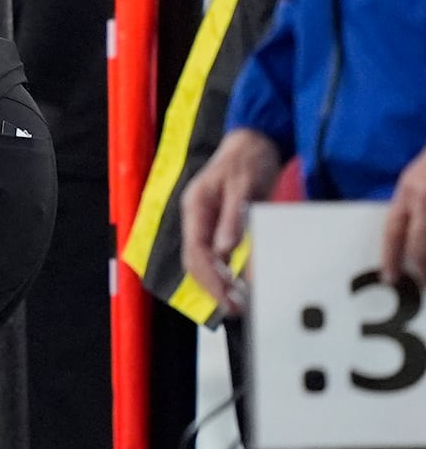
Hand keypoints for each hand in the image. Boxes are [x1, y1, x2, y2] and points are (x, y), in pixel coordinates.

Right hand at [180, 128, 283, 314]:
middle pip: (194, 260)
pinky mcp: (219, 223)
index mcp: (195, 206)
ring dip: (217, 282)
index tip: (227, 299)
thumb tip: (224, 250)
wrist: (254, 140)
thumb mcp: (243, 186)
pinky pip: (215, 253)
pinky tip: (238, 282)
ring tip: (238, 302)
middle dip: (212, 287)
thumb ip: (232, 217)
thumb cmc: (247, 158)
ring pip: (203, 259)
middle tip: (235, 309)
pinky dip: (224, 271)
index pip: (195, 251)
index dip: (210, 279)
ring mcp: (205, 220)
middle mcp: (196, 216)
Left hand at [381, 145, 425, 285]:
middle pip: (419, 242)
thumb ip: (412, 204)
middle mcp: (424, 198)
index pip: (393, 230)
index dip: (390, 256)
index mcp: (408, 190)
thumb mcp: (415, 178)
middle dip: (420, 267)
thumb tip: (407, 239)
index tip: (390, 277)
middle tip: (422, 283)